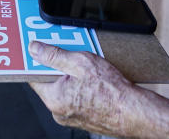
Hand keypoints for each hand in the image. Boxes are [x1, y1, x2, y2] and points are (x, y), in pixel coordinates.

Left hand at [28, 41, 165, 137]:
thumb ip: (54, 55)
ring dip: (71, 77)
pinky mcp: (83, 119)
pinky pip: (74, 98)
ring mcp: (71, 117)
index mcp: (54, 99)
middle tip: (70, 54)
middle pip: (49, 82)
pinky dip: (80, 88)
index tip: (41, 50)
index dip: (38, 61)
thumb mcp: (80, 62)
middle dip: (58, 67)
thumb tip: (35, 49)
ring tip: (86, 67)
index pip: (34, 76)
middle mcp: (58, 112)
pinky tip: (92, 80)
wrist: (133, 112)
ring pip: (63, 90)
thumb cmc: (111, 91)